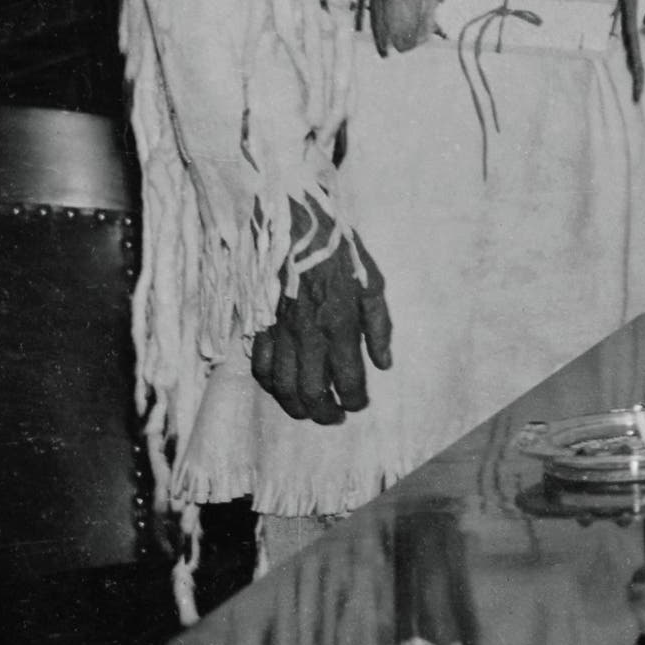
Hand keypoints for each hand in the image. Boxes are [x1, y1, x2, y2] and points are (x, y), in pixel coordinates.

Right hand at [250, 229, 393, 425]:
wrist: (293, 226)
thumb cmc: (339, 252)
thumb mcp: (373, 283)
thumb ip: (380, 327)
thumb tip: (384, 364)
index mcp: (341, 325)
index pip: (349, 380)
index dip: (355, 400)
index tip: (359, 405)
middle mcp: (309, 336)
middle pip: (311, 393)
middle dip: (324, 413)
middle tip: (335, 418)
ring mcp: (280, 333)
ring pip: (282, 387)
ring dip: (296, 407)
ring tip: (309, 412)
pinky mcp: (260, 326)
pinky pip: (259, 367)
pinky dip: (269, 385)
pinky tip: (281, 389)